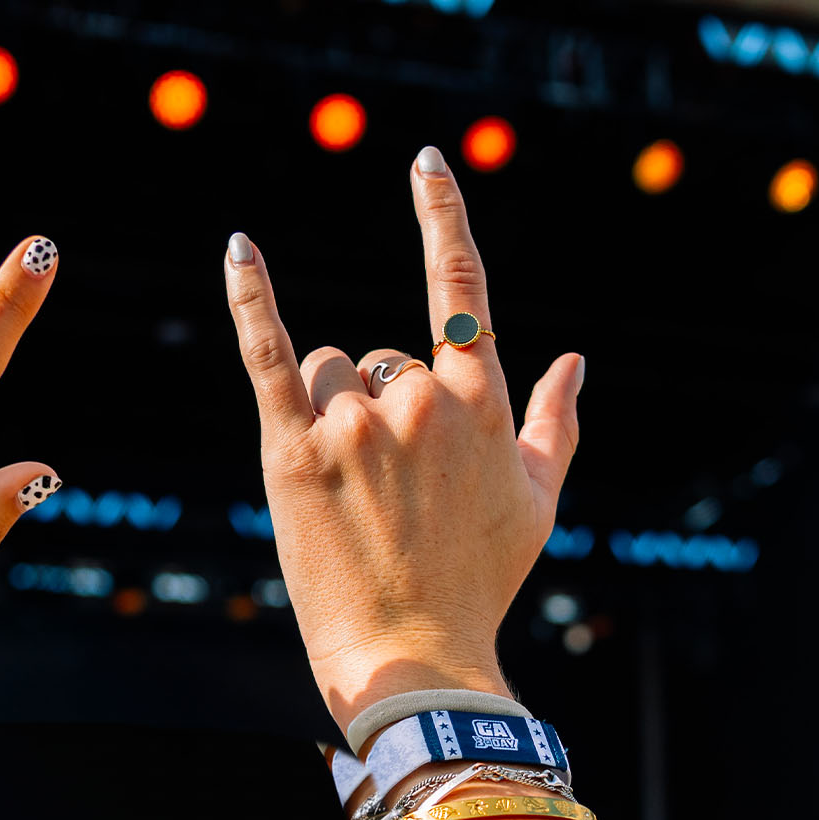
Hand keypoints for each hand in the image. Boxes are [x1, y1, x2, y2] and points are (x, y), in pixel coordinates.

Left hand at [222, 147, 582, 742]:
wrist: (412, 657)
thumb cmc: (478, 585)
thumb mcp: (536, 504)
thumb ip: (554, 423)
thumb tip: (578, 359)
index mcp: (478, 402)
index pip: (459, 288)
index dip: (440, 218)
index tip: (423, 161)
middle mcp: (419, 399)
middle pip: (380, 359)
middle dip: (379, 410)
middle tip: (387, 496)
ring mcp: (353, 423)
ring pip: (328, 374)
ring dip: (330, 416)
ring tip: (347, 496)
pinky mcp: (291, 450)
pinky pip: (268, 354)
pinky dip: (252, 297)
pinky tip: (240, 248)